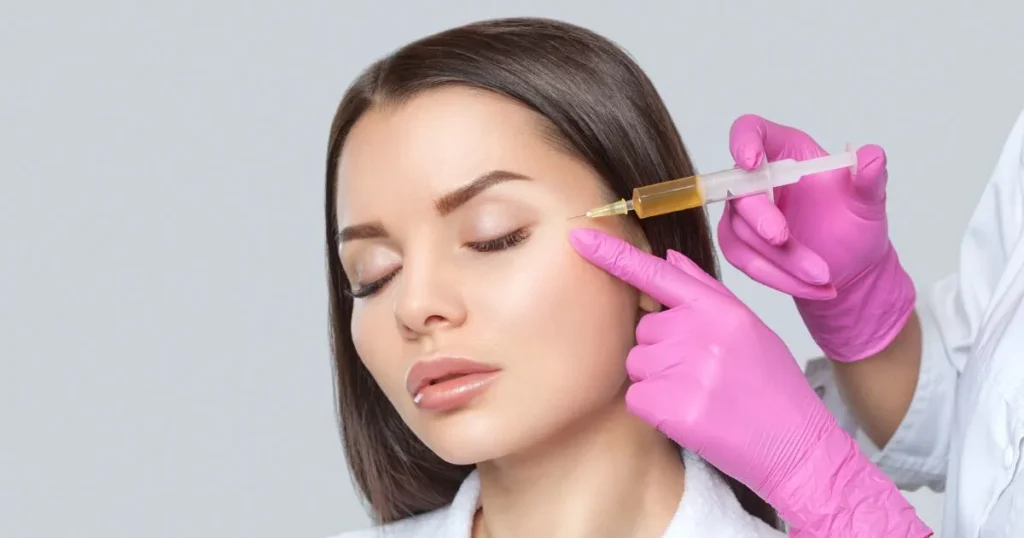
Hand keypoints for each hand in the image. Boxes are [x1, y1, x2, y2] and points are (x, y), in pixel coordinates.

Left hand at [569, 228, 930, 537]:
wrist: (798, 447)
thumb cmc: (772, 387)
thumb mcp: (748, 329)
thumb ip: (706, 292)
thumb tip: (670, 259)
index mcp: (719, 310)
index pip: (656, 274)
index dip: (613, 256)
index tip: (578, 238)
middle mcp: (701, 333)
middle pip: (642, 329)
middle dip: (661, 351)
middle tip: (702, 374)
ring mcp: (687, 370)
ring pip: (636, 364)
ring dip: (657, 381)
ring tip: (701, 395)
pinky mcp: (674, 407)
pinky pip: (635, 397)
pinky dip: (654, 409)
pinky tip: (691, 416)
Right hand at [718, 114, 915, 361]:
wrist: (850, 269)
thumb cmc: (855, 227)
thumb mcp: (868, 204)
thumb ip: (869, 180)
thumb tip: (873, 156)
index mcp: (788, 152)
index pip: (751, 130)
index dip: (743, 141)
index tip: (752, 163)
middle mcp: (760, 179)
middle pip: (739, 190)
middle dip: (761, 219)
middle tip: (785, 239)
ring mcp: (744, 212)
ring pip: (740, 232)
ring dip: (778, 259)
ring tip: (820, 276)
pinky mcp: (739, 242)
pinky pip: (741, 258)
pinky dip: (773, 276)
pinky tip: (808, 286)